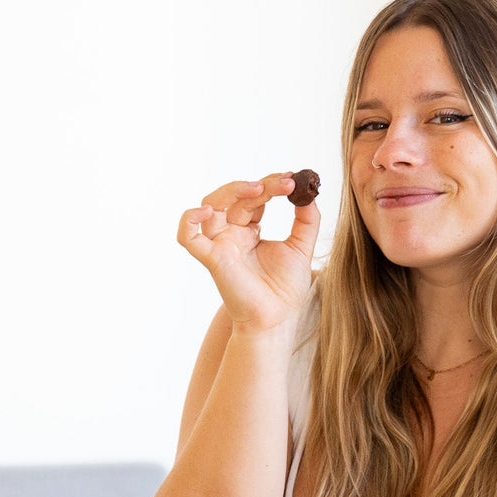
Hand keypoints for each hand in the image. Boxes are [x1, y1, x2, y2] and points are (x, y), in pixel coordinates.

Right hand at [177, 172, 319, 332]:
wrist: (278, 318)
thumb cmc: (285, 289)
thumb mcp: (302, 247)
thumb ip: (307, 220)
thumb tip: (308, 194)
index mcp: (249, 230)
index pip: (254, 198)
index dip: (270, 185)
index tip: (291, 178)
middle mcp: (231, 234)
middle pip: (235, 197)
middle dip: (261, 186)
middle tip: (284, 183)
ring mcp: (220, 244)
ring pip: (210, 206)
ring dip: (232, 191)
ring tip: (258, 188)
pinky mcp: (212, 258)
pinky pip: (188, 236)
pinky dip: (189, 220)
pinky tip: (206, 211)